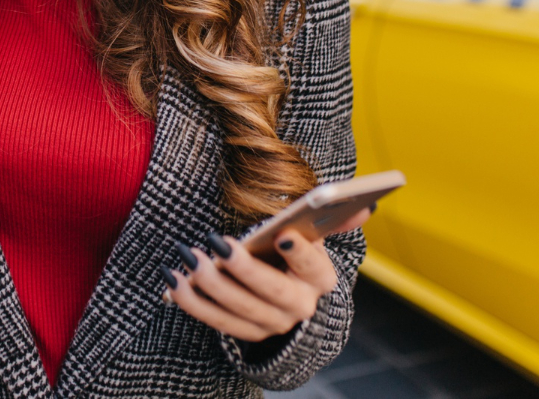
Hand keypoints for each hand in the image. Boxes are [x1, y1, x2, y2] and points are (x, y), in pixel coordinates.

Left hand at [163, 209, 368, 341]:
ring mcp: (271, 325)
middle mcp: (299, 307)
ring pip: (238, 309)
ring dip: (209, 284)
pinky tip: (172, 279)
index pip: (314, 267)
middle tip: (218, 244)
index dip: (299, 253)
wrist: (292, 303)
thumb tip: (366, 205)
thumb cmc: (297, 258)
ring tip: (187, 256)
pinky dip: (191, 301)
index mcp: (320, 280)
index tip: (282, 235)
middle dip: (243, 268)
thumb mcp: (315, 239)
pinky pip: (215, 322)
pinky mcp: (245, 333)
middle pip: (270, 292)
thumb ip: (335, 220)